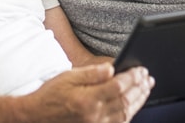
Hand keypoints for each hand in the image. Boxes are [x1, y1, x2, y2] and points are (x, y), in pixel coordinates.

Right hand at [24, 64, 153, 122]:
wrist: (36, 116)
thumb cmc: (50, 95)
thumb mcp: (68, 77)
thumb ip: (91, 73)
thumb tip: (112, 68)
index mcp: (87, 100)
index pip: (118, 87)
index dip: (132, 77)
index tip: (141, 70)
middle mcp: (94, 116)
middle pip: (126, 101)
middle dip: (140, 88)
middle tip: (148, 77)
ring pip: (126, 114)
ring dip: (138, 100)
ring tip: (145, 88)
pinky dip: (129, 113)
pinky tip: (133, 104)